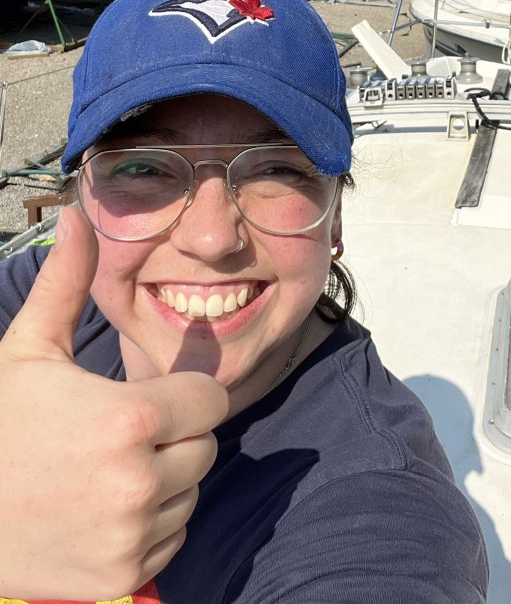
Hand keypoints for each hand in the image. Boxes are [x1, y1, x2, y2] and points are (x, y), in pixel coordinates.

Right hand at [0, 206, 228, 599]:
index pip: (211, 400)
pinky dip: (150, 526)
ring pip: (190, 492)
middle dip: (174, 435)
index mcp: (128, 418)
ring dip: (164, 480)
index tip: (143, 398)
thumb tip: (81, 214)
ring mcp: (133, 537)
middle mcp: (140, 481)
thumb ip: (67, 284)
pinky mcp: (124, 579)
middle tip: (117, 435)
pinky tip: (102, 510)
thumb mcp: (28, 352)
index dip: (182, 394)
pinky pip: (172, 538)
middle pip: (205, 446)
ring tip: (103, 472)